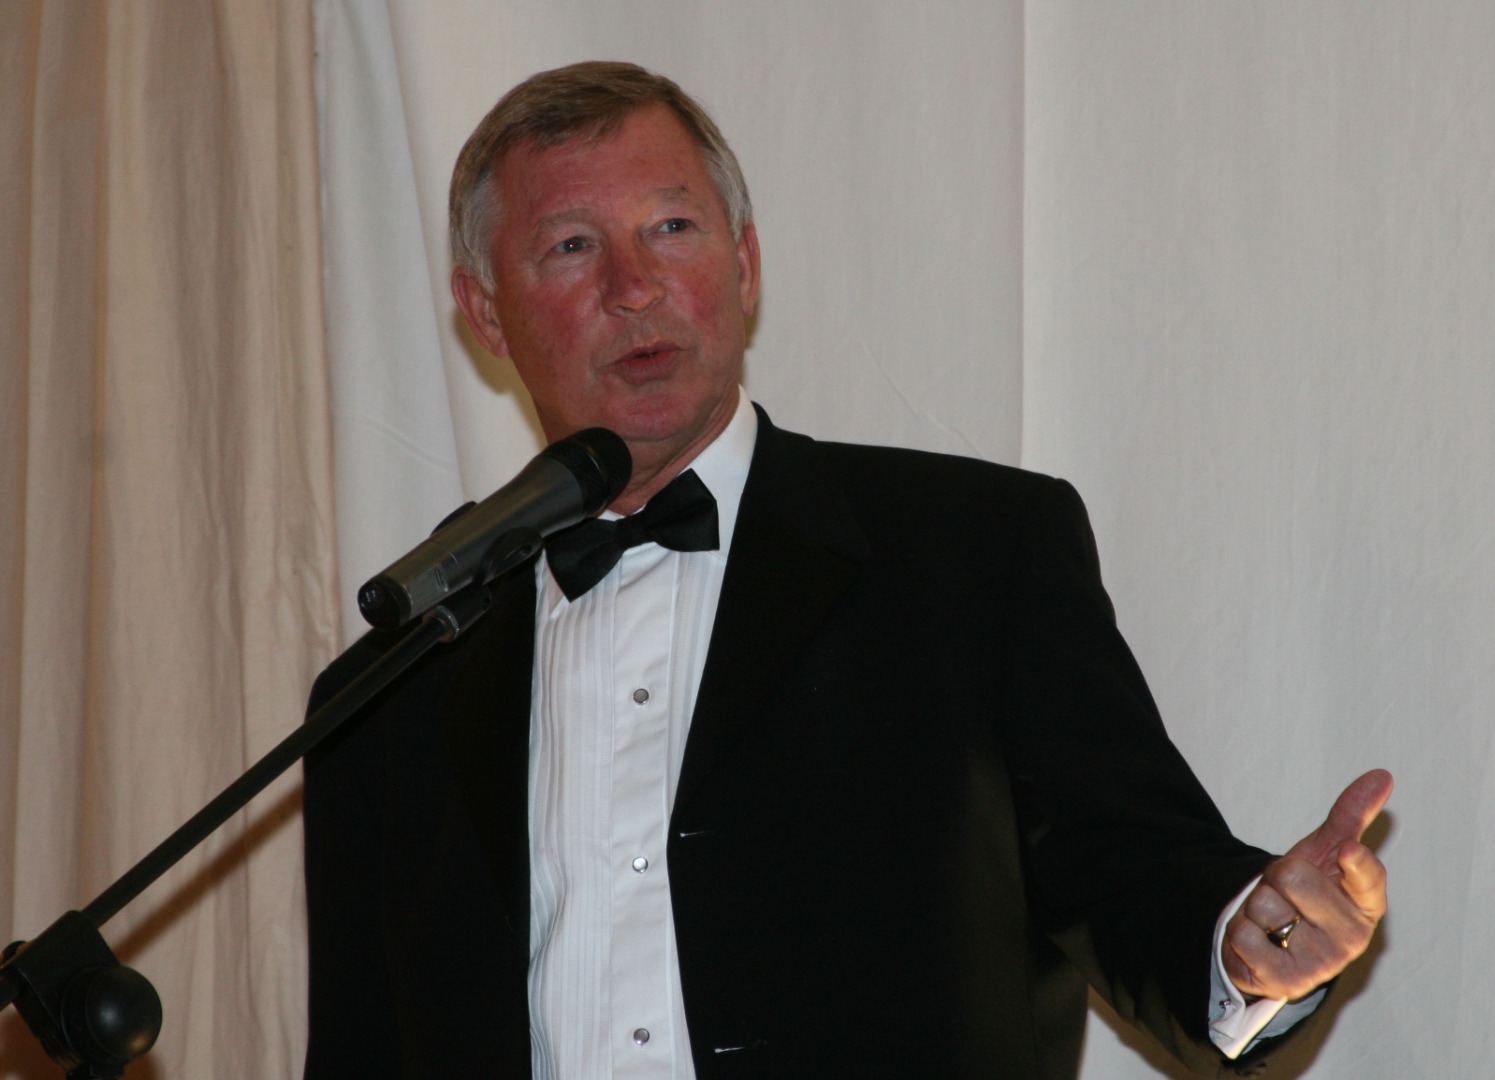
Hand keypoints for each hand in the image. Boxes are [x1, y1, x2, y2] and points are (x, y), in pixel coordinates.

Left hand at [1223, 768, 1391, 1001]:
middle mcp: (1352, 935)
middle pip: (1292, 875)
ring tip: (1273, 921)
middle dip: (1275, 877)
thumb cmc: (1306, 894)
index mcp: (1367, 902)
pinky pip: (1245, 936)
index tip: (1345, 851)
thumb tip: (1381, 775)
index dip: (1355, 864)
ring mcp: (1322, 962)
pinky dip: (1241, 933)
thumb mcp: (1323, 853)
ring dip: (1256, 907)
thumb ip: (1350, 816)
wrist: (1273, 945)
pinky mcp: (1288, 982)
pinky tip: (1260, 943)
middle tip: (1285, 894)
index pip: (1368, 878)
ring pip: (1264, 904)